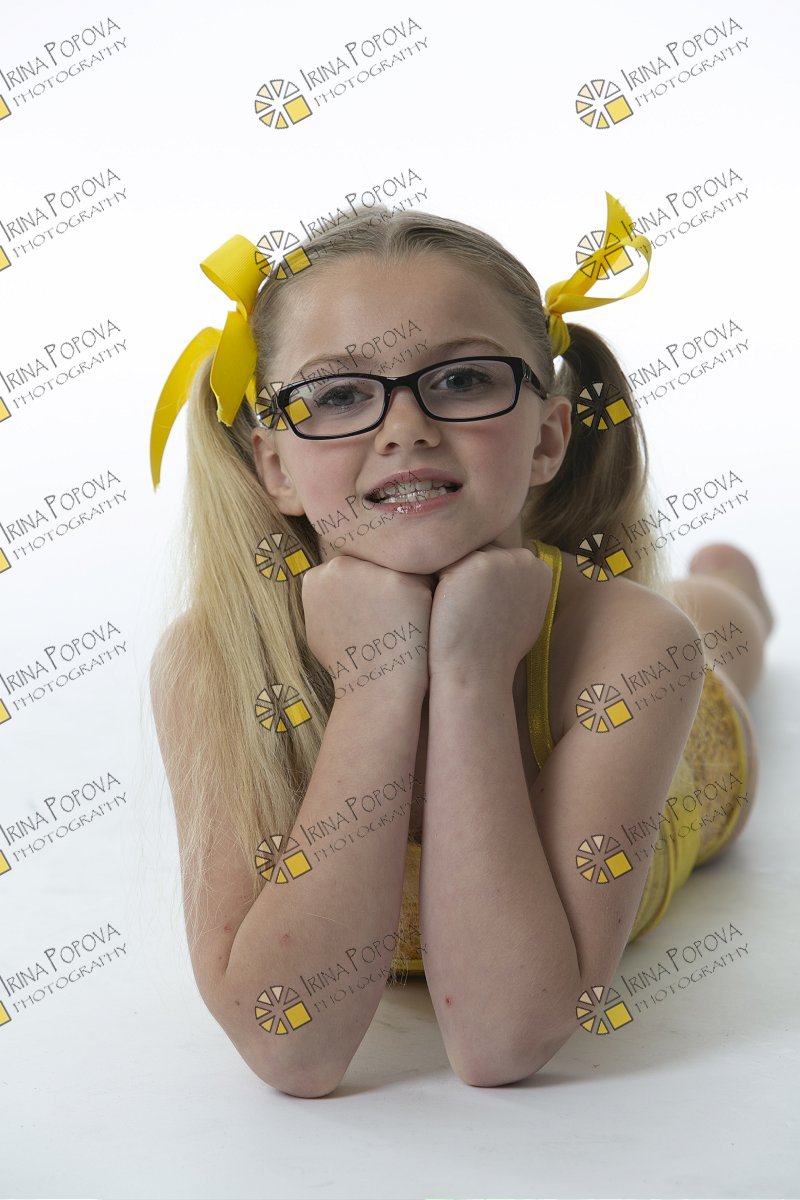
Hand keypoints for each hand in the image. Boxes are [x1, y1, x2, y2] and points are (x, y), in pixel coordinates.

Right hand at [301, 556, 436, 701]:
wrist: (374, 687)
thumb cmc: (347, 662)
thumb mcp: (316, 625)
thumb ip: (324, 596)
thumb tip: (333, 582)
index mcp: (317, 575)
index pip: (347, 565)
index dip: (361, 586)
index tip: (368, 609)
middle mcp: (342, 566)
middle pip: (371, 561)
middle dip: (381, 580)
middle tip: (388, 614)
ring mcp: (374, 572)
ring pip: (397, 567)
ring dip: (402, 585)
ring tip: (399, 620)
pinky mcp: (407, 582)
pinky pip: (421, 580)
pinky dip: (422, 598)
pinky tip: (417, 621)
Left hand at [426, 542, 552, 685]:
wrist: (477, 671)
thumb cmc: (496, 649)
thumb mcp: (524, 613)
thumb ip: (519, 585)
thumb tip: (507, 571)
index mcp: (540, 570)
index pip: (502, 556)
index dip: (484, 579)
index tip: (480, 606)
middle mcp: (524, 560)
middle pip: (483, 549)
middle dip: (469, 571)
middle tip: (464, 608)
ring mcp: (500, 559)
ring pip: (463, 554)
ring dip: (453, 575)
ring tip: (454, 608)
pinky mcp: (473, 564)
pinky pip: (444, 561)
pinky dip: (437, 581)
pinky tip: (442, 606)